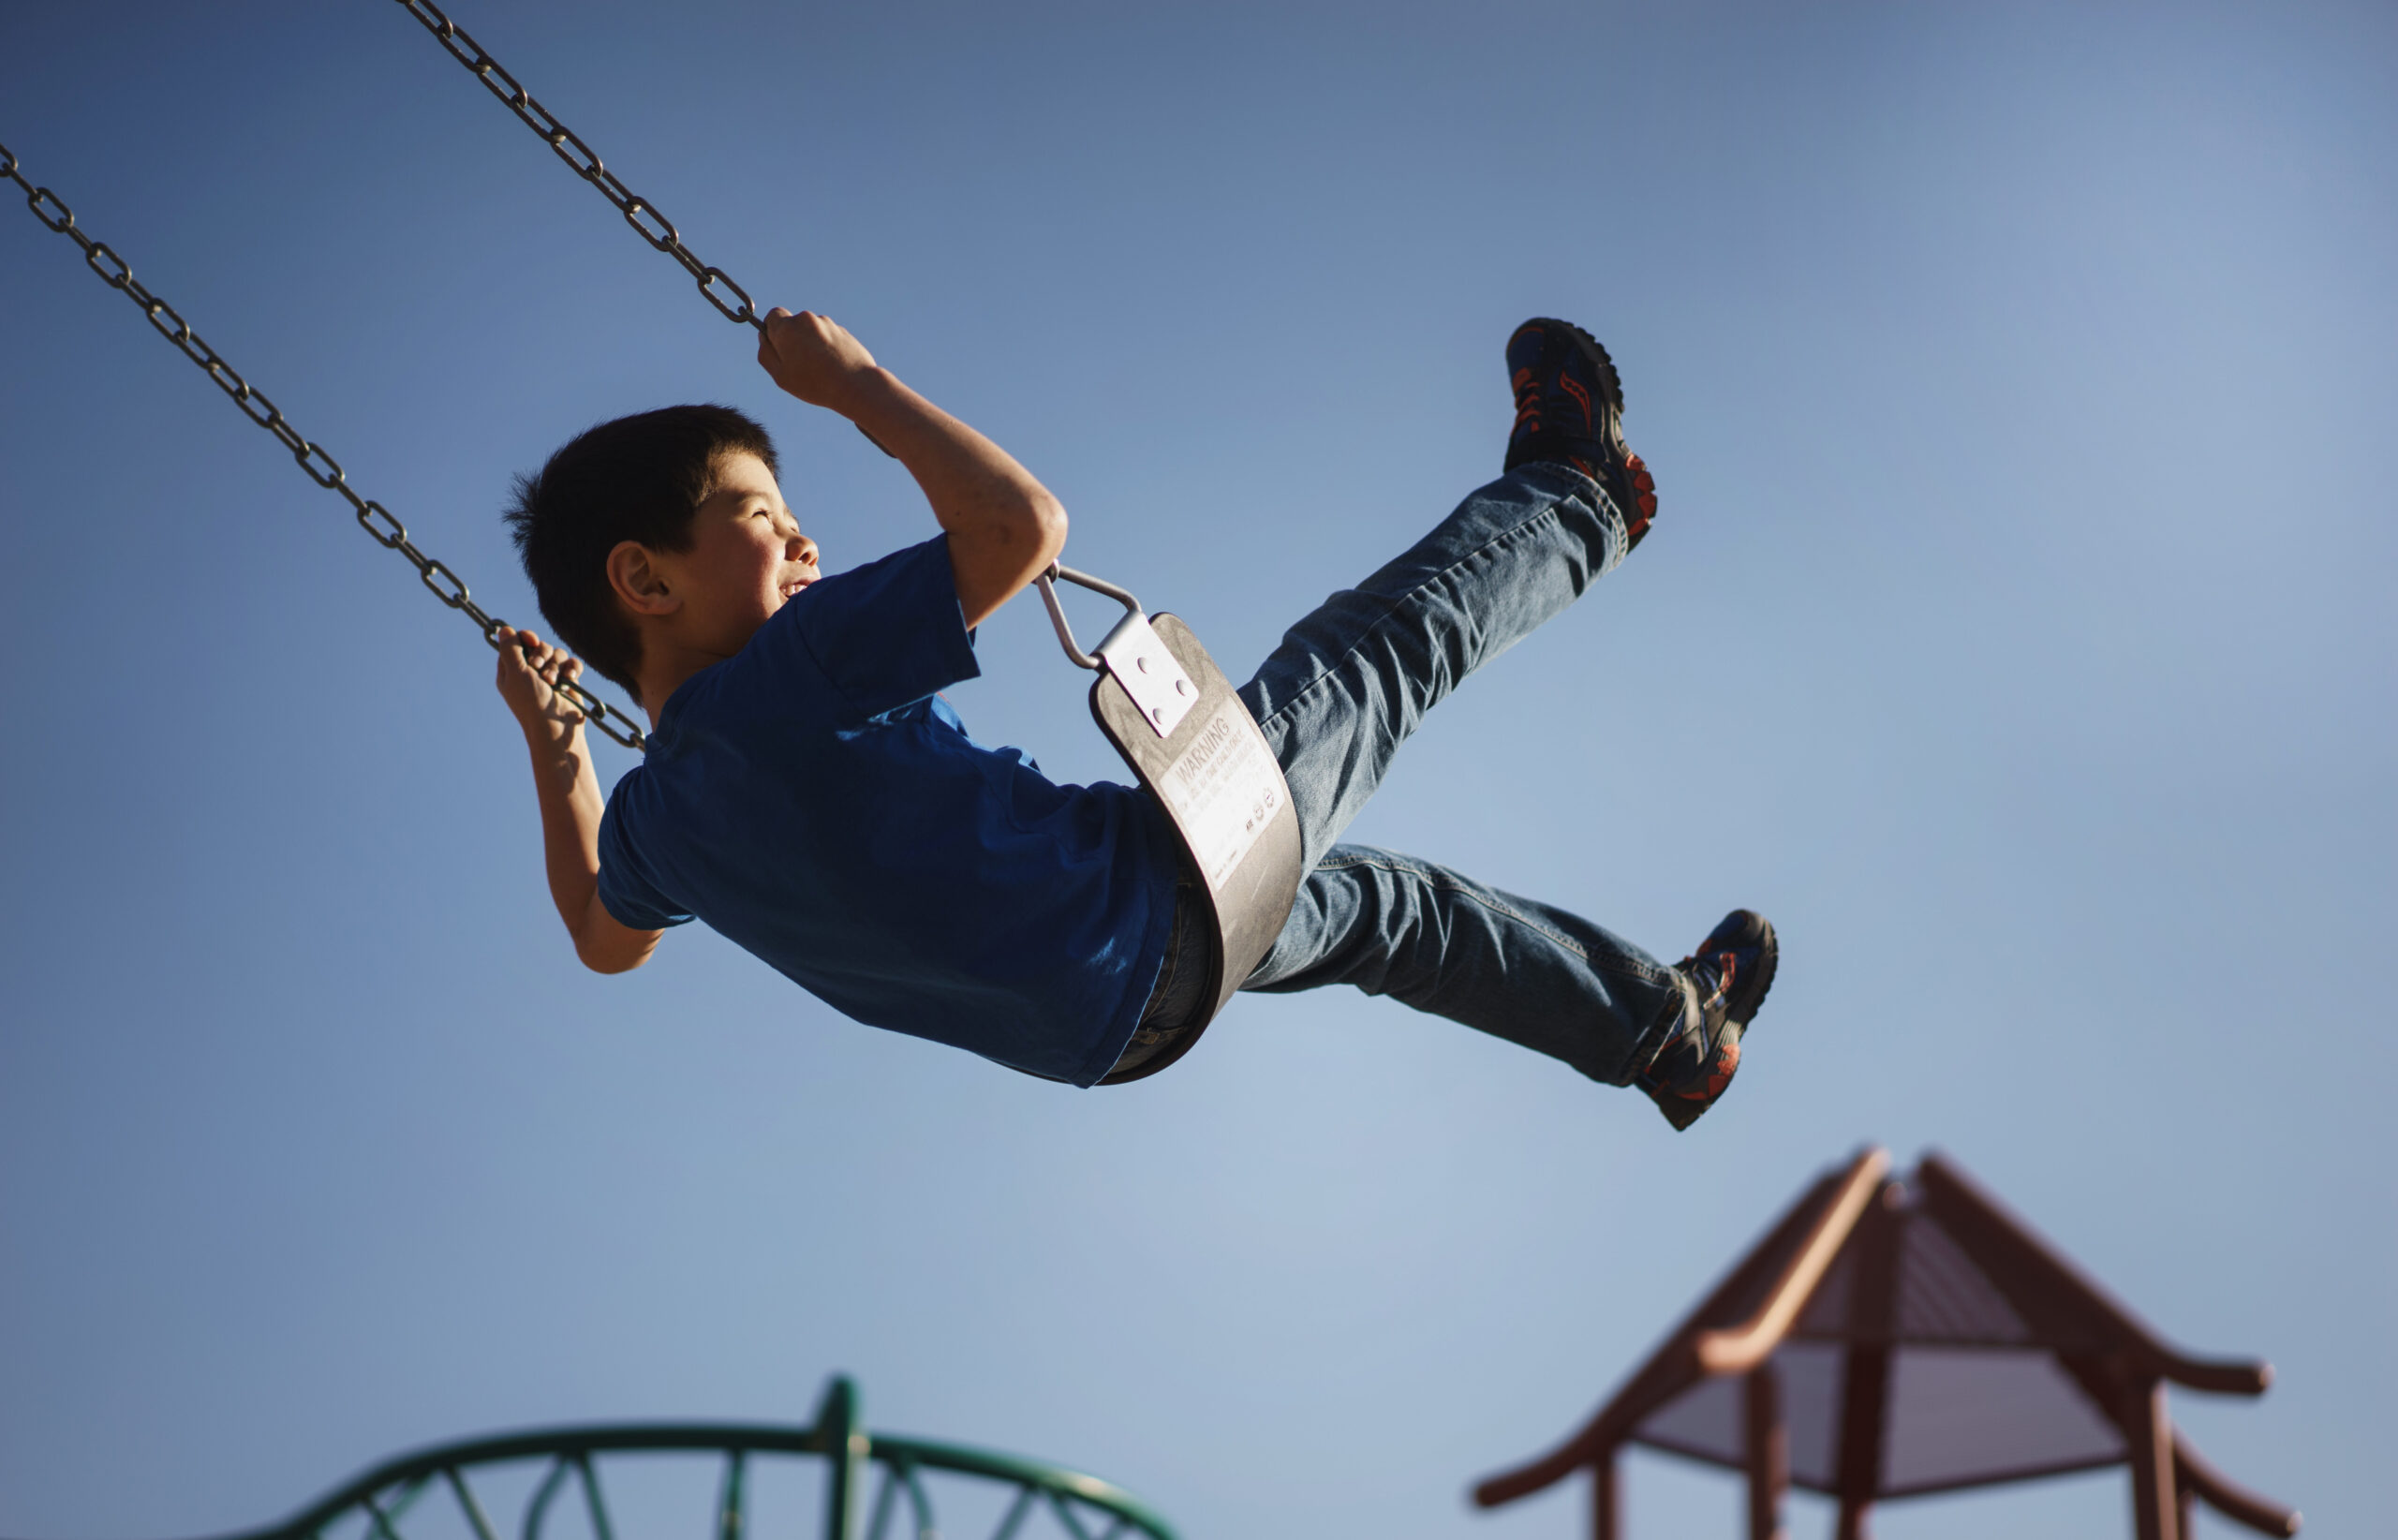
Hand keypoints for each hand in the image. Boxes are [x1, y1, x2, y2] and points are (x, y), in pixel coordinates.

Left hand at [496, 628, 588, 741]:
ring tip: (553, 682)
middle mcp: (530, 672)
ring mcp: (550, 676)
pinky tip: (571, 677)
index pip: (517, 643)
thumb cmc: (531, 702)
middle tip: (538, 669)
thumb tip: (504, 628)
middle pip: (540, 646)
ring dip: (556, 666)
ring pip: (557, 654)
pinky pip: (572, 663)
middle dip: (542, 655)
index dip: (525, 638)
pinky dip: (573, 667)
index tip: (532, 640)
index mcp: (512, 671)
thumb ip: (509, 649)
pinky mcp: (568, 681)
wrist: (556, 728)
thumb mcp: (516, 673)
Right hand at [756, 307, 879, 412]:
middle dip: (794, 339)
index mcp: (788, 327)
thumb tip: (764, 337)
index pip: (773, 315)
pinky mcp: (843, 331)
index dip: (772, 330)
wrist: (855, 385)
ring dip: (812, 344)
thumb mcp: (780, 375)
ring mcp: (828, 324)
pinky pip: (828, 337)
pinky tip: (833, 366)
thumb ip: (766, 354)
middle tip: (799, 364)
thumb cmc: (814, 383)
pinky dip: (827, 347)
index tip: (778, 346)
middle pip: (794, 324)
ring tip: (820, 368)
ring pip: (812, 331)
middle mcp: (807, 319)